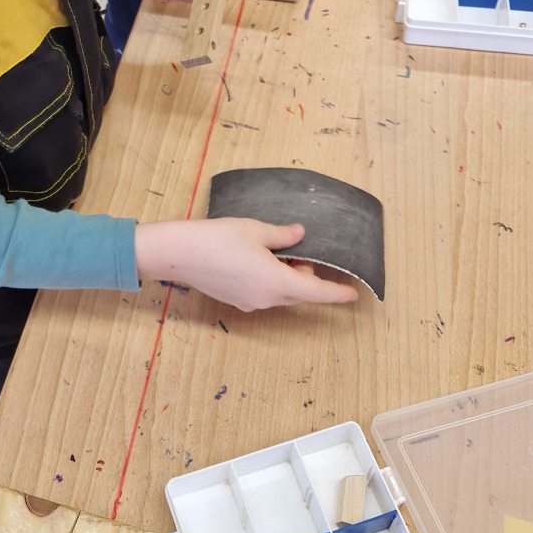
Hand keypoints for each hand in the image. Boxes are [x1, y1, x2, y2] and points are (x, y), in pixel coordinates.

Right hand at [136, 218, 358, 310]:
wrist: (178, 254)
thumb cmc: (217, 239)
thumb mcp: (255, 230)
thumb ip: (282, 236)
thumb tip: (300, 235)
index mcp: (276, 282)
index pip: (316, 293)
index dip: (337, 294)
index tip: (354, 295)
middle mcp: (265, 298)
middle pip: (298, 292)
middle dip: (306, 275)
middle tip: (300, 249)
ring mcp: (249, 301)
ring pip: (280, 292)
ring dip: (286, 275)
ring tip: (275, 249)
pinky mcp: (235, 299)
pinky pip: (263, 292)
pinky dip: (269, 279)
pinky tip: (256, 257)